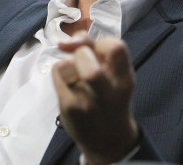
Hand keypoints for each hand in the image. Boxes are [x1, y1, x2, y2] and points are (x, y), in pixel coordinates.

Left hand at [52, 32, 139, 164]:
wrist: (107, 141)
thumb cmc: (110, 98)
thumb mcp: (115, 76)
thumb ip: (96, 51)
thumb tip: (66, 41)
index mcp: (125, 79)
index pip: (116, 47)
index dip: (100, 42)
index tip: (96, 51)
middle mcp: (108, 91)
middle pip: (84, 55)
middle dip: (80, 52)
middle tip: (83, 62)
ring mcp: (86, 100)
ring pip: (66, 62)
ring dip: (69, 64)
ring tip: (77, 78)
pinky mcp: (69, 106)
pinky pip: (57, 72)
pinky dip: (60, 74)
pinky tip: (68, 86)